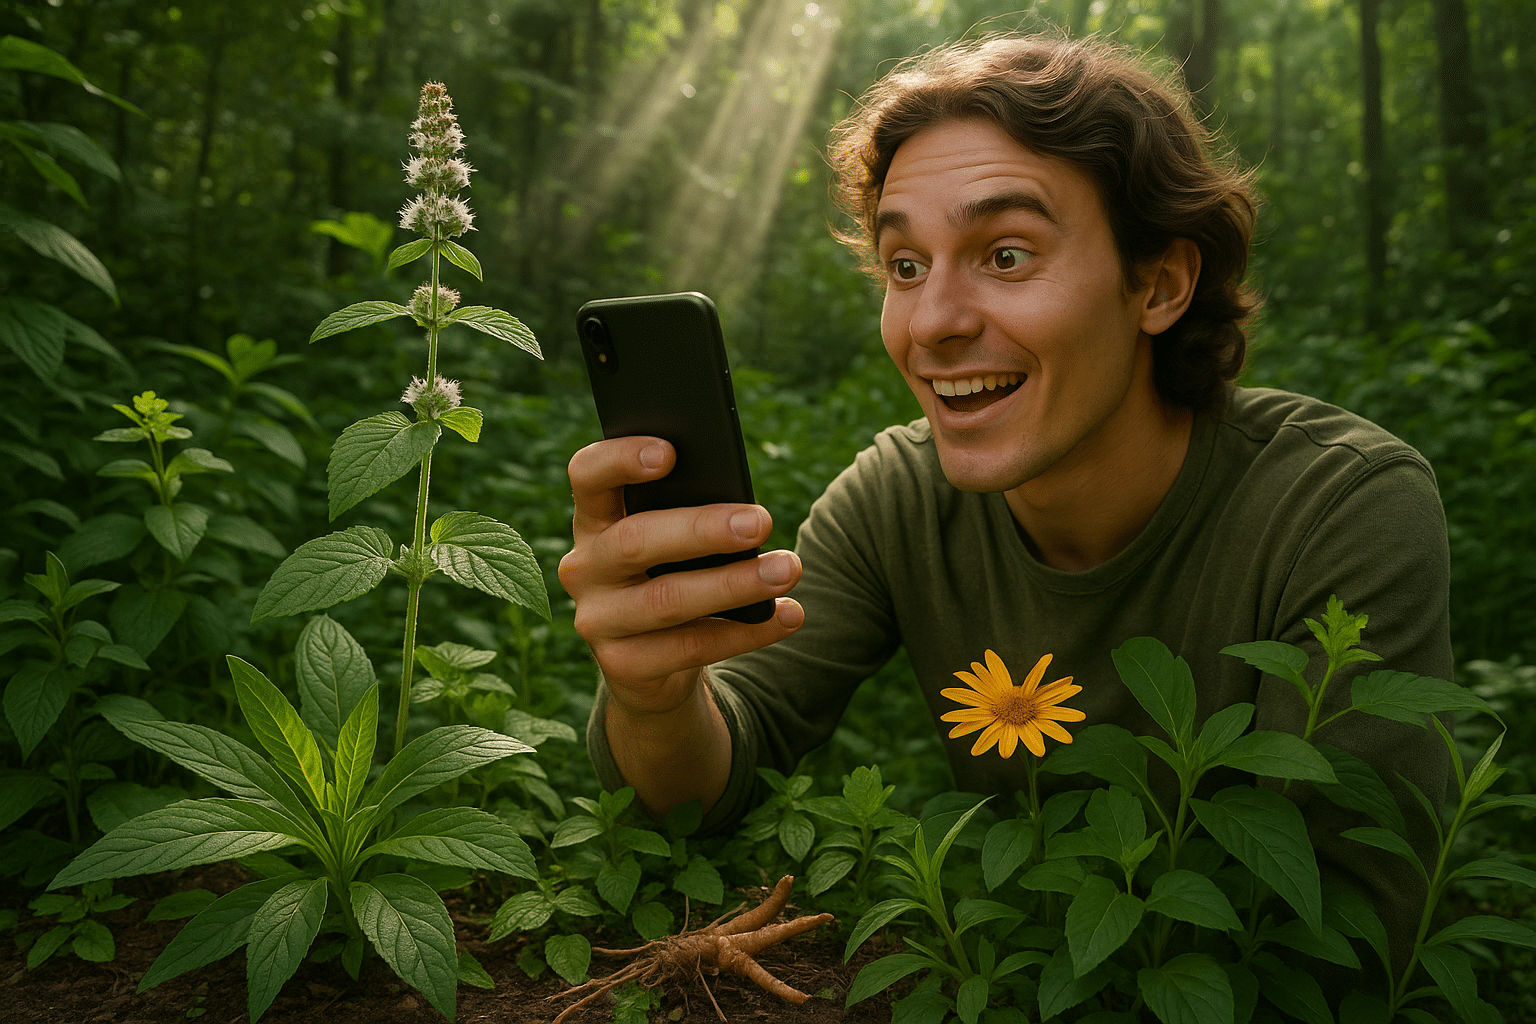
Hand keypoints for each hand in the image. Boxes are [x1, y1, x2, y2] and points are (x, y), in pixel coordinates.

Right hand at [558, 436, 804, 716]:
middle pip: (635, 540)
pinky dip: (746, 632)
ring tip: (788, 570)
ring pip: (667, 600)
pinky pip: (689, 648)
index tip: (670, 452)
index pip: (588, 475)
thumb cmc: (674, 574)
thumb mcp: (675, 540)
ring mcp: (597, 619)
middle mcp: (585, 566)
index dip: (620, 460)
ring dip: (735, 584)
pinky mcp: (622, 665)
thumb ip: (690, 514)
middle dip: (703, 529)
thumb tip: (746, 510)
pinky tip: (787, 615)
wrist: (654, 663)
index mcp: (595, 518)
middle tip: (761, 521)